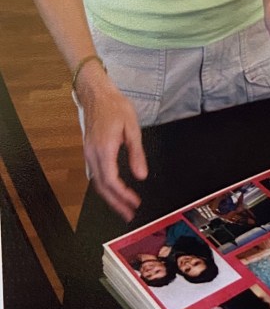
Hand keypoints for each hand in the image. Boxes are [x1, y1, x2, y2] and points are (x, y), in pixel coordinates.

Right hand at [77, 70, 147, 221]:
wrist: (96, 94)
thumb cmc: (115, 107)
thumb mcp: (132, 128)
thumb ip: (137, 153)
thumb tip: (141, 175)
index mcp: (104, 149)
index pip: (111, 181)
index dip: (123, 196)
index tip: (135, 203)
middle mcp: (93, 154)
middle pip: (102, 187)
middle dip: (116, 204)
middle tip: (129, 215)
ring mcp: (89, 154)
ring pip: (97, 183)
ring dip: (110, 198)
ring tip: (123, 208)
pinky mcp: (90, 151)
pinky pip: (96, 175)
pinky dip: (105, 187)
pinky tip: (114, 191)